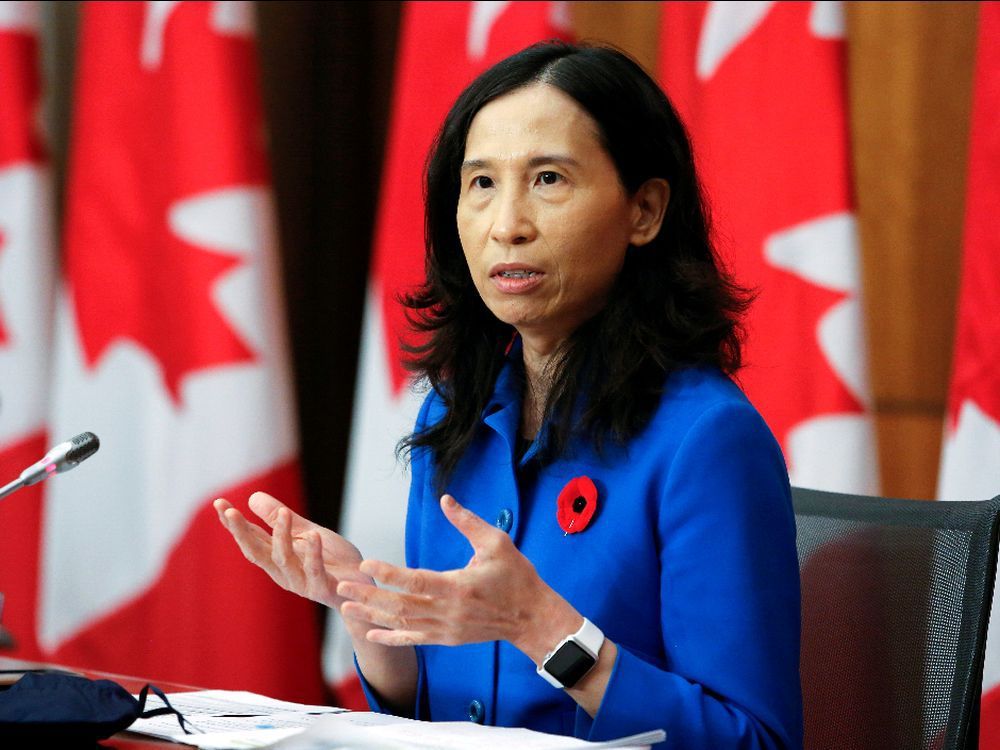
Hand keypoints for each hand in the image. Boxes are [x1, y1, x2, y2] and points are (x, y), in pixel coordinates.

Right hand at [214, 492, 370, 610]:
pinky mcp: (322, 588)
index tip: (219, 504)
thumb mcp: (306, 533)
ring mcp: (301, 582)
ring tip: (283, 511)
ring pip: (283, 559)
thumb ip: (281, 519)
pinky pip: (315, 570)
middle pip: (256, 551)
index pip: (250, 539)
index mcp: (276, 559)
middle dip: (241, 532)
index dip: (234, 524)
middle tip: (230, 511)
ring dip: (281, 535)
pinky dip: (313, 553)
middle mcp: (283, 572)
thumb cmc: (333, 560)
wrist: (362, 588)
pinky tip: (314, 536)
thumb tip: (252, 497)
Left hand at [336, 494, 580, 661]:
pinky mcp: (447, 638)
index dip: (389, 574)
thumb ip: (468, 522)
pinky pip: (413, 639)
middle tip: (342, 586)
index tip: (366, 564)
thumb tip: (445, 500)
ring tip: (346, 607)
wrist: (531, 617)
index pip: (416, 581)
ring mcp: (446, 629)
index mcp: (459, 587)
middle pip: (401, 605)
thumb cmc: (516, 576)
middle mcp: (449, 612)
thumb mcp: (496, 543)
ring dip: (372, 615)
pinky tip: (369, 633)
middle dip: (369, 596)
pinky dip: (390, 638)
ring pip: (402, 624)